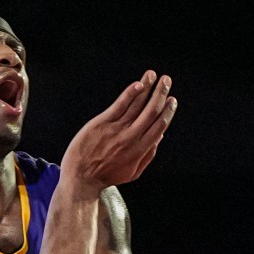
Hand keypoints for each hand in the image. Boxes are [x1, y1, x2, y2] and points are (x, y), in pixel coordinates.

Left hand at [61, 71, 176, 192]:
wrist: (81, 178)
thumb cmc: (106, 176)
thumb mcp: (133, 173)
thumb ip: (148, 156)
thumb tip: (160, 136)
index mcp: (140, 149)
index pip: (159, 125)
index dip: (167, 111)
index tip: (172, 100)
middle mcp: (131, 137)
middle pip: (151, 111)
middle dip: (161, 94)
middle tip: (166, 81)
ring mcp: (116, 129)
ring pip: (136, 104)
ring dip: (147, 87)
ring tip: (153, 75)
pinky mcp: (101, 123)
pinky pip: (119, 105)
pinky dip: (130, 93)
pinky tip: (138, 85)